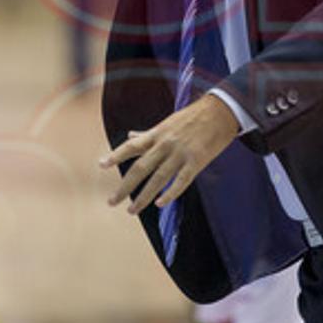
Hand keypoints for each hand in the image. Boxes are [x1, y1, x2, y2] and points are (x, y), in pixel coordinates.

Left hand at [99, 95, 240, 215]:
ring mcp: (180, 153)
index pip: (131, 146)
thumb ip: (148, 133)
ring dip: (143, 197)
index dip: (116, 155)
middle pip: (140, 168)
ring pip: (157, 179)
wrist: (220, 112)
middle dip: (125, 187)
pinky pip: (181, 181)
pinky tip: (159, 204)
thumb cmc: (192, 117)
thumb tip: (131, 135)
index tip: (101, 165)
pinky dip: (170, 194)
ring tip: (131, 210)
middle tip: (112, 202)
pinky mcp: (196, 161)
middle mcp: (165, 144)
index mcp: (157, 134)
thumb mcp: (167, 122)